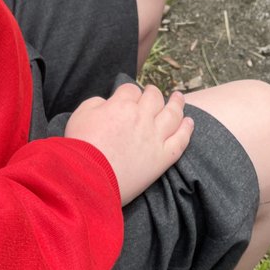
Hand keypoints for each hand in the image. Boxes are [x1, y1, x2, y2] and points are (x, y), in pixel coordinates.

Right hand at [65, 84, 192, 204]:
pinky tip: (189, 122)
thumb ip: (96, 103)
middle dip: (153, 93)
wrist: (88, 179)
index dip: (129, 93)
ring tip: (179, 97)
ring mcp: (155, 138)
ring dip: (177, 103)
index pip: (130, 90)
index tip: (128, 97)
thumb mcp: (80, 115)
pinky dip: (187, 129)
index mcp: (121, 105)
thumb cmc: (80, 147)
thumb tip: (107, 103)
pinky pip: (181, 140)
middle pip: (154, 98)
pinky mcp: (162, 158)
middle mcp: (142, 118)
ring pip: (172, 114)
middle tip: (153, 92)